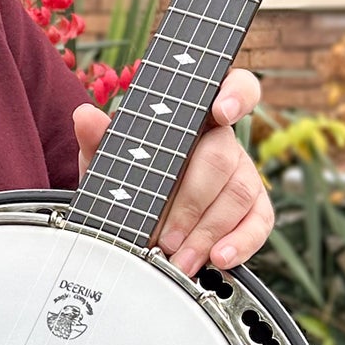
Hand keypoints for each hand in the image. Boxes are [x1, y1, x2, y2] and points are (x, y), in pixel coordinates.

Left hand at [74, 66, 271, 276]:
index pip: (231, 87)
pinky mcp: (255, 208)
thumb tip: (85, 117)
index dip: (234, 94)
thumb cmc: (133, 178)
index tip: (220, 111)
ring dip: (207, 230)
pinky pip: (259, 223)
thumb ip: (100, 138)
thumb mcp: (111, 160)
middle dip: (191, 202)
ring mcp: (243, 174)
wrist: (136, 215)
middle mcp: (224, 142)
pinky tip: (218, 257)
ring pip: (239, 193)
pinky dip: (240, 242)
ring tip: (179, 257)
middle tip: (165, 236)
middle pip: (221, 158)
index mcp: (196, 118)